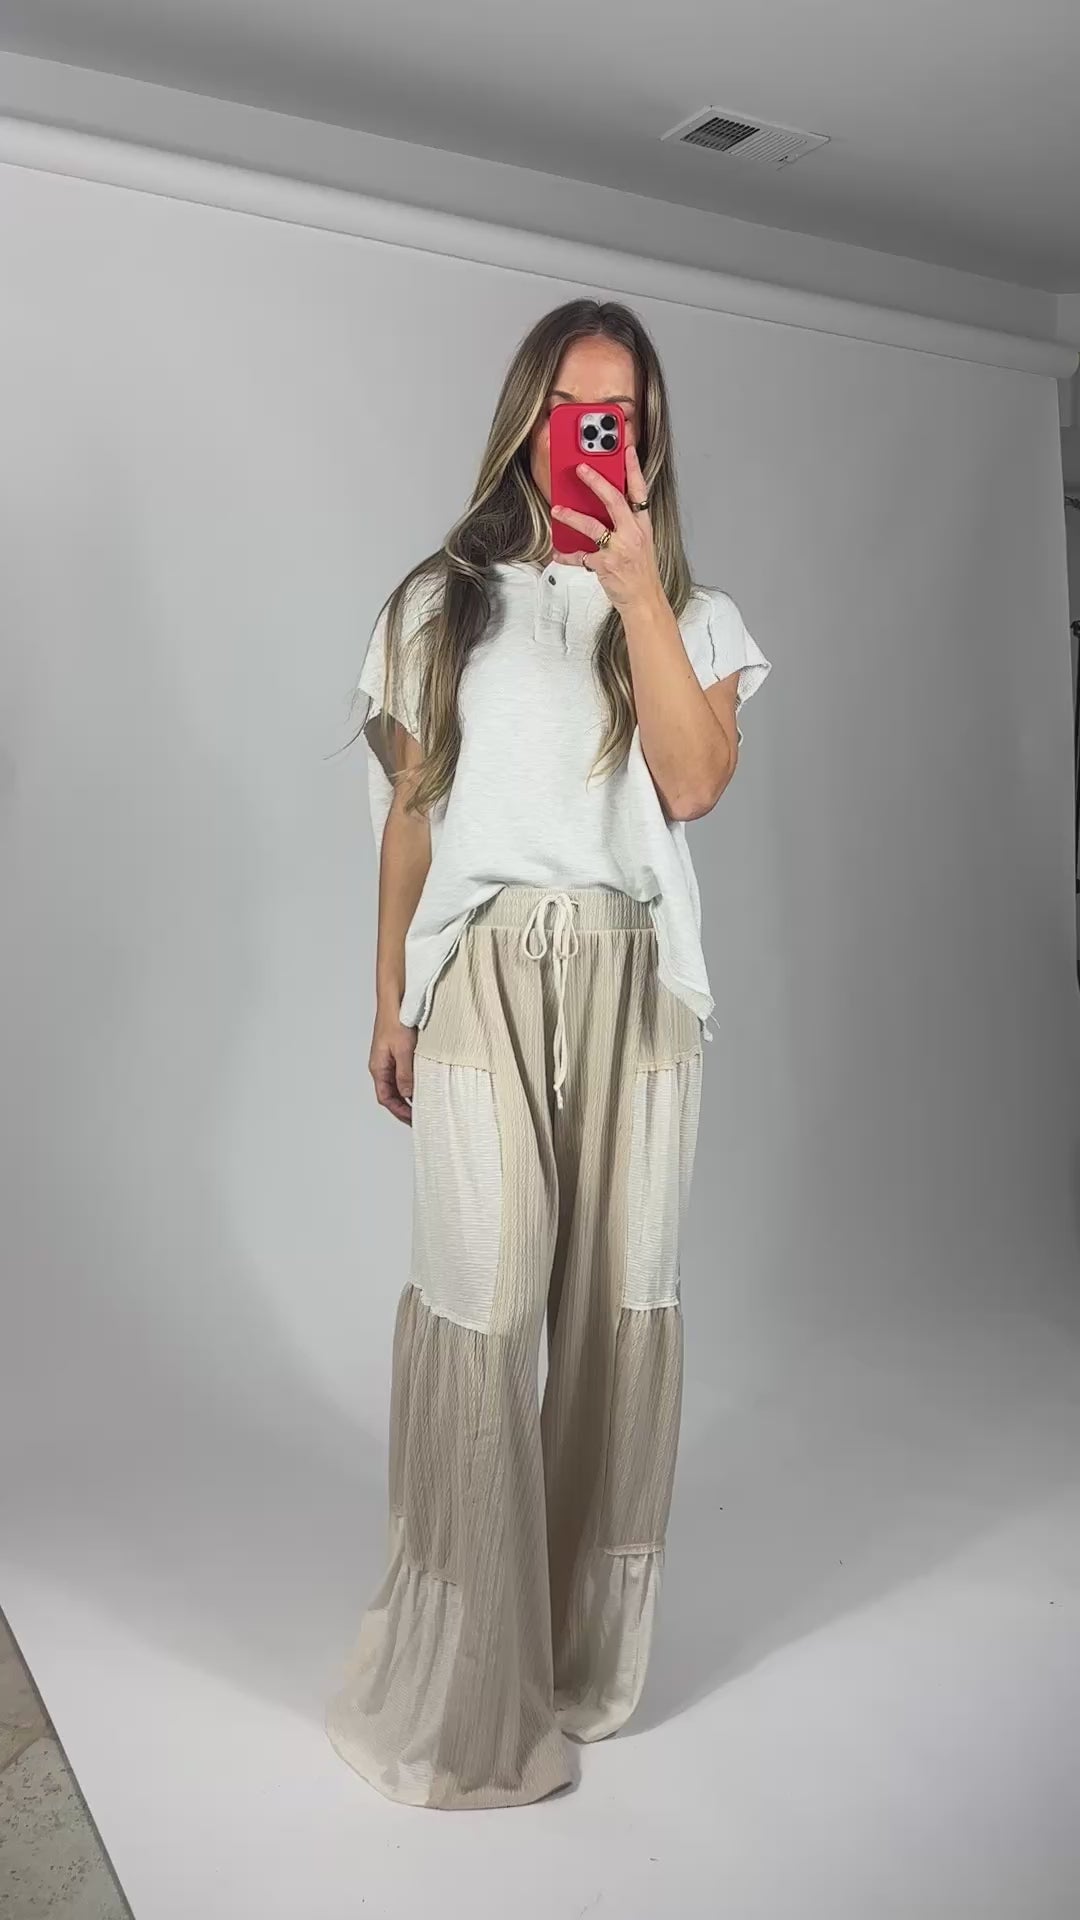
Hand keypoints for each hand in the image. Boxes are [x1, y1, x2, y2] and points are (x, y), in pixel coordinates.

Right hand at [370, 1009, 416, 1123]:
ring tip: (425, 1103)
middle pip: (392, 1094)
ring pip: (398, 1083)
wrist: (396, 999)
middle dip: (405, 1107)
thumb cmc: (396, 1020)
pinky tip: (424, 1083)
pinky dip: (413, 1081)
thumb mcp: (403, 1050)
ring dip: (410, 1094)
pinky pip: (404, 1072)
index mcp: (378, 1067)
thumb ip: (405, 1074)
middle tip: (421, 1116)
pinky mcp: (398, 1051)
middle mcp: (382, 1065)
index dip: (399, 1111)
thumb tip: (408, 1095)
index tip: (414, 1119)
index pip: (386, 1098)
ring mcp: (390, 1058)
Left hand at [550, 443, 661, 610]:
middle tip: (581, 468)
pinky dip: (567, 554)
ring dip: (572, 516)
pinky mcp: (605, 565)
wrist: (645, 600)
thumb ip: (626, 523)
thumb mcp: (640, 542)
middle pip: (614, 500)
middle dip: (596, 481)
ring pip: (592, 526)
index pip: (640, 490)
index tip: (627, 448)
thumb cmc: (641, 572)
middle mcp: (632, 534)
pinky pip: (580, 556)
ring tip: (557, 509)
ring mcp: (618, 549)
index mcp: (642, 525)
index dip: (633, 468)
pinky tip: (558, 551)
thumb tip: (605, 506)